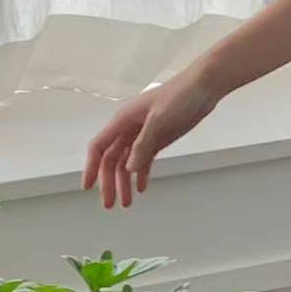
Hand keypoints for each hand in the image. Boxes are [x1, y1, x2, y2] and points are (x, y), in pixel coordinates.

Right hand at [82, 69, 219, 207]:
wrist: (203, 87)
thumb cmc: (180, 96)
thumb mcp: (160, 120)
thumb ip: (143, 144)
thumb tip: (128, 169)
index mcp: (123, 120)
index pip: (99, 147)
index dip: (91, 167)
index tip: (87, 187)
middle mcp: (129, 128)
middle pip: (112, 160)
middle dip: (109, 182)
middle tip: (110, 204)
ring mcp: (144, 134)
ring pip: (128, 162)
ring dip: (125, 183)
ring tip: (127, 203)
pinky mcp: (158, 138)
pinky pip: (144, 160)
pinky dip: (141, 174)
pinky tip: (141, 188)